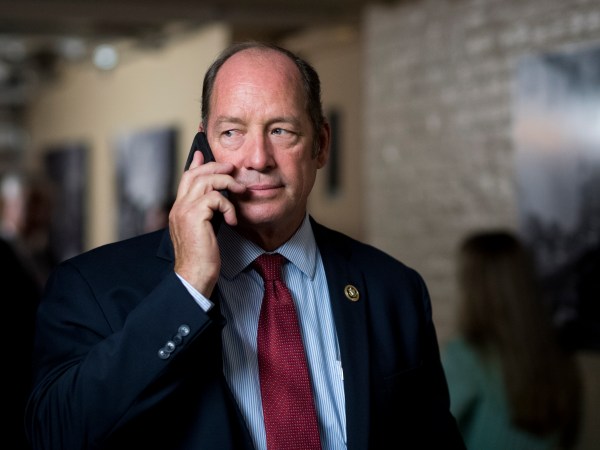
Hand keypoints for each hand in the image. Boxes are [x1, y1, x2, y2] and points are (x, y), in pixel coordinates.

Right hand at [169, 150, 245, 295]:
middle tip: (232, 168)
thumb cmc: (201, 258)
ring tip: (240, 191)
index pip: (185, 179)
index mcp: (179, 210)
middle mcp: (178, 207)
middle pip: (195, 174)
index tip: (202, 155)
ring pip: (206, 181)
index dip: (195, 165)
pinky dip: (228, 206)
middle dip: (216, 167)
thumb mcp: (203, 231)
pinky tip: (232, 220)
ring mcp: (184, 210)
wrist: (194, 275)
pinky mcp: (194, 216)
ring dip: (227, 182)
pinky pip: (216, 198)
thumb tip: (215, 203)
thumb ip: (205, 215)